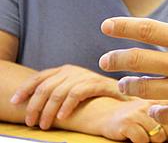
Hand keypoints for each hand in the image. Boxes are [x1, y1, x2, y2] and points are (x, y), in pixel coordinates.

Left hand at [10, 64, 127, 128]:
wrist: (125, 99)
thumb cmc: (96, 98)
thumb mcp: (73, 92)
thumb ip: (58, 92)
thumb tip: (33, 105)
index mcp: (66, 70)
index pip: (39, 77)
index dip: (25, 89)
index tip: (14, 102)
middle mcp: (74, 71)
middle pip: (46, 87)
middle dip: (34, 106)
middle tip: (30, 122)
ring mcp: (86, 76)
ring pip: (59, 91)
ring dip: (48, 110)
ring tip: (45, 124)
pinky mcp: (99, 83)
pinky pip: (77, 93)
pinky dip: (67, 106)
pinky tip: (63, 116)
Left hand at [98, 17, 167, 131]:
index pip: (148, 29)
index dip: (122, 26)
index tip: (106, 25)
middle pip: (135, 59)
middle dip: (114, 58)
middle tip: (105, 59)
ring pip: (140, 88)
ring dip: (128, 86)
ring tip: (125, 85)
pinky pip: (159, 114)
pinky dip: (154, 111)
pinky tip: (156, 109)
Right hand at [99, 98, 167, 142]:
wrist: (108, 114)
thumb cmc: (141, 117)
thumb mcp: (161, 117)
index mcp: (166, 96)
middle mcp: (154, 101)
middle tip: (159, 132)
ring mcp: (140, 111)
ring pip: (159, 136)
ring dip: (155, 140)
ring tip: (147, 133)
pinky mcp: (127, 122)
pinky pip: (142, 140)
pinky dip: (142, 142)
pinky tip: (137, 135)